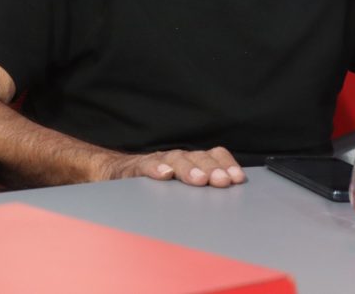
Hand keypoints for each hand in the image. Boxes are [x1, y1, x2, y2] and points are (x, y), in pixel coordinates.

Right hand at [103, 146, 245, 187]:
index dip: (227, 164)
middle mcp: (178, 158)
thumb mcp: (183, 186)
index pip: (214, 156)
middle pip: (198, 158)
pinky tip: (163, 175)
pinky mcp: (137, 167)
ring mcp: (158, 161)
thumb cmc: (157, 184)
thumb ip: (204, 191)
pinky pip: (146, 166)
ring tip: (199, 180)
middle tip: (221, 181)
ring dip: (189, 169)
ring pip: (176, 160)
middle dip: (212, 169)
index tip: (237, 179)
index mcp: (193, 162)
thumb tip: (232, 200)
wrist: (116, 172)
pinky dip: (156, 168)